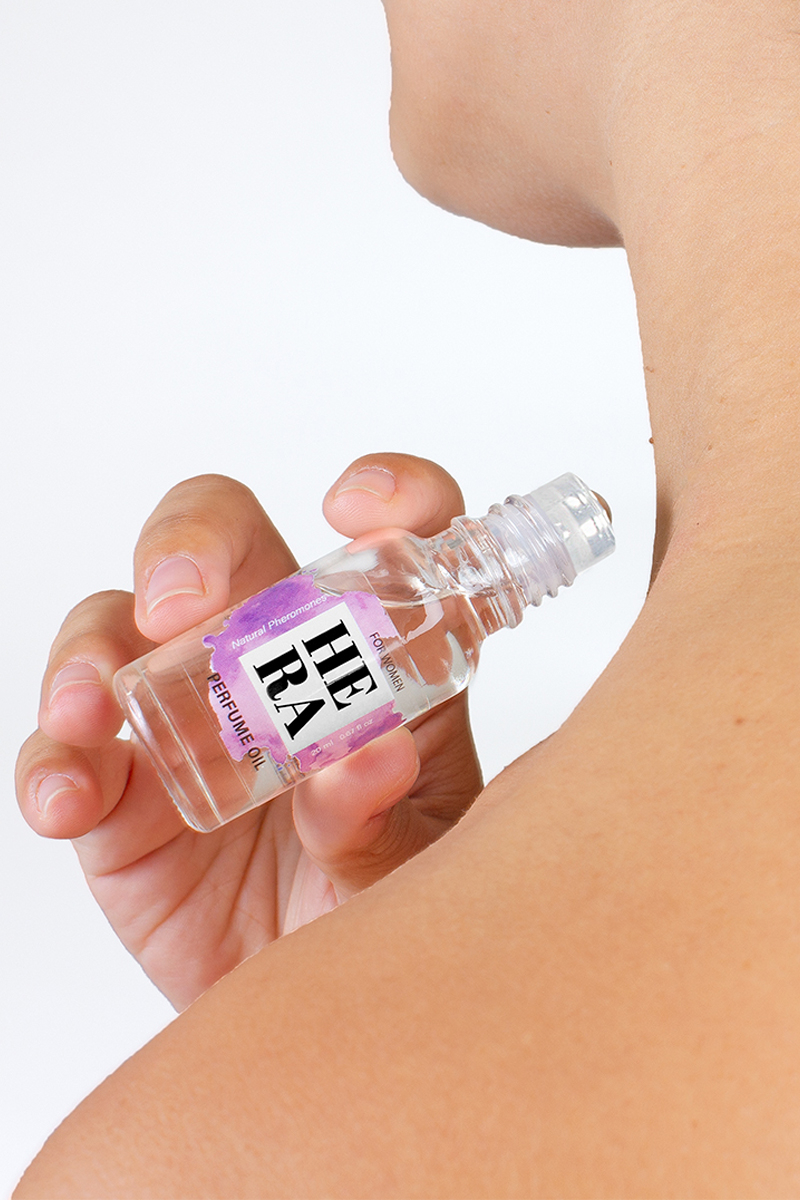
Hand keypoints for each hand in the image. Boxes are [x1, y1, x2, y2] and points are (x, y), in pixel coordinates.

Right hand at [15, 455, 481, 1009]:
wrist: (305, 1006)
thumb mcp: (412, 867)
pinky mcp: (118, 784)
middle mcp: (270, 659)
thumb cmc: (379, 908)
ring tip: (96, 703)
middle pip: (223, 540)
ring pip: (116, 622)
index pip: (388, 536)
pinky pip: (62, 748)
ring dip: (93, 646)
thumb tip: (368, 759)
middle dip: (192, 543)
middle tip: (185, 602)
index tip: (359, 511)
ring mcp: (183, 713)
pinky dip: (54, 761)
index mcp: (374, 655)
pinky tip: (71, 799)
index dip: (385, 493)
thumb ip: (387, 819)